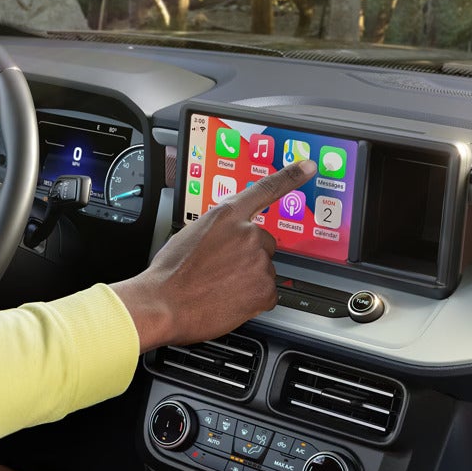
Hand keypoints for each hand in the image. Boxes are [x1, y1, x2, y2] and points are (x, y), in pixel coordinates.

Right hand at [110, 160, 316, 350]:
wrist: (162, 303)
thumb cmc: (170, 273)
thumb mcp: (190, 235)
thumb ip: (218, 230)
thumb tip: (228, 239)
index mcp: (226, 215)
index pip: (265, 189)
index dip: (291, 176)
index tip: (308, 167)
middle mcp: (247, 234)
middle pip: (264, 243)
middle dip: (249, 256)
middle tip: (222, 270)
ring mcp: (258, 261)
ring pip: (264, 270)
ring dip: (248, 279)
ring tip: (219, 286)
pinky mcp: (264, 289)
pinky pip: (268, 294)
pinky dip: (253, 299)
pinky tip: (230, 300)